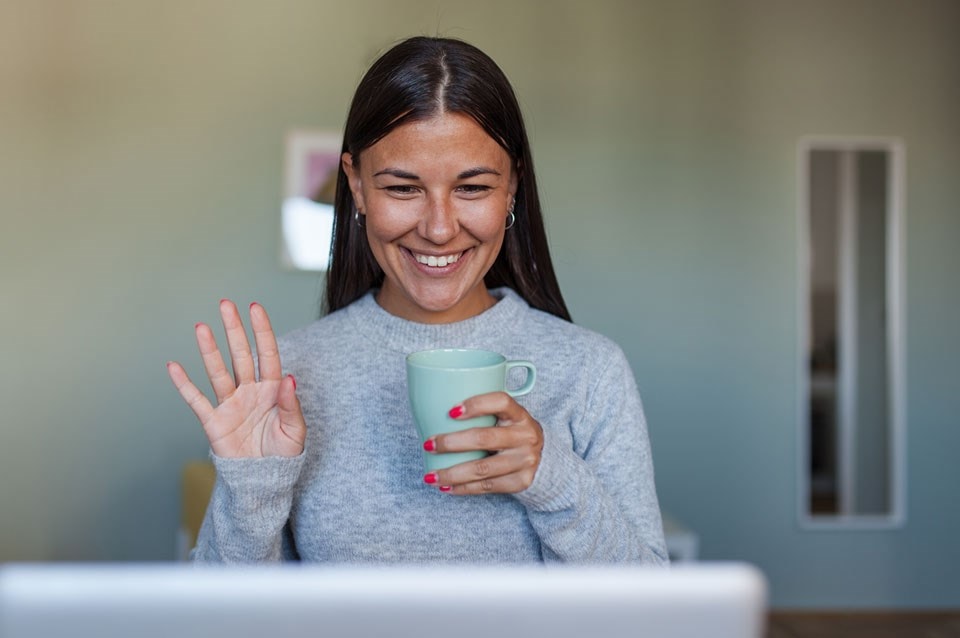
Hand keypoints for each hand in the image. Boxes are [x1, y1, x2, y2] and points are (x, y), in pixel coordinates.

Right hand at [166, 300, 305, 457]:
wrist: (263, 481)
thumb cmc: (282, 455)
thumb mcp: (295, 431)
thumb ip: (291, 405)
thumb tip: (290, 379)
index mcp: (272, 390)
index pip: (267, 354)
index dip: (262, 331)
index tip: (254, 307)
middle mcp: (250, 391)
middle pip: (241, 355)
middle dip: (234, 330)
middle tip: (225, 304)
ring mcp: (230, 405)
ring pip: (218, 372)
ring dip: (209, 350)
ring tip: (201, 327)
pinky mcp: (214, 422)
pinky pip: (197, 400)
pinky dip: (184, 385)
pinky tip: (174, 366)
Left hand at [423, 392, 543, 493]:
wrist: (545, 460)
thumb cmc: (512, 434)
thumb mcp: (506, 418)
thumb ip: (483, 414)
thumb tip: (435, 414)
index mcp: (519, 414)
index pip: (501, 402)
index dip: (476, 404)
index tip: (451, 411)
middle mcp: (525, 436)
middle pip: (484, 438)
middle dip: (451, 443)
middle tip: (428, 444)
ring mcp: (525, 460)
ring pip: (482, 469)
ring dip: (452, 473)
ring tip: (430, 476)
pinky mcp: (521, 481)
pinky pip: (487, 486)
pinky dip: (463, 488)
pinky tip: (447, 487)